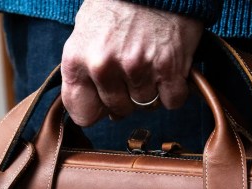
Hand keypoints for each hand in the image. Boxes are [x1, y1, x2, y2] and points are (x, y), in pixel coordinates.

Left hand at [61, 0, 204, 126]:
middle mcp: (103, 66)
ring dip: (151, 89)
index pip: (82, 114)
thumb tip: (102, 113)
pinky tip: (169, 67)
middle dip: (126, 95)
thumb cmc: (118, 3)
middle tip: (132, 68)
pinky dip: (174, 88)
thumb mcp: (86, 32)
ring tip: (151, 60)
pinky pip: (172, 100)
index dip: (97, 109)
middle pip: (117, 110)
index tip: (105, 99)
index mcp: (77, 60)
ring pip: (145, 105)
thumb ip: (85, 73)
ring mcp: (136, 67)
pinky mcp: (167, 66)